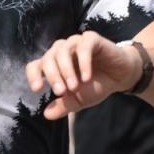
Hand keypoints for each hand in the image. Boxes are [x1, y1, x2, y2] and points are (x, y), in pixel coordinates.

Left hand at [26, 32, 141, 120]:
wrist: (120, 77)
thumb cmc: (95, 86)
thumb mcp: (78, 100)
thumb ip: (63, 106)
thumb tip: (47, 115)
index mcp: (54, 64)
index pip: (35, 65)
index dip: (33, 76)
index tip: (38, 89)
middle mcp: (61, 51)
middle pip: (48, 58)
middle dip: (53, 76)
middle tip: (62, 92)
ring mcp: (75, 42)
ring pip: (62, 50)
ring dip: (66, 70)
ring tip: (75, 87)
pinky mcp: (91, 38)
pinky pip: (83, 46)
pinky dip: (83, 62)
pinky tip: (86, 77)